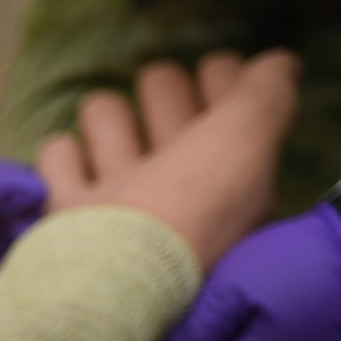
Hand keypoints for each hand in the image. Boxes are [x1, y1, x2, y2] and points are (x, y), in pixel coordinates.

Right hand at [38, 51, 296, 271]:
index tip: (215, 66)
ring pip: (111, 137)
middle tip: (161, 82)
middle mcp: (172, 202)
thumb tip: (280, 64)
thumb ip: (268, 95)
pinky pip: (60, 163)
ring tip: (108, 115)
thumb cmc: (188, 209)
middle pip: (166, 122)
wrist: (110, 275)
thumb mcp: (247, 140)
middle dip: (166, 93)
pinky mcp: (63, 216)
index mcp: (223, 189)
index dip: (225, 84)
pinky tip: (70, 151)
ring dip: (110, 118)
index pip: (227, 118)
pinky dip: (64, 156)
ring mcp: (114, 211)